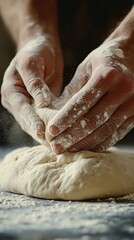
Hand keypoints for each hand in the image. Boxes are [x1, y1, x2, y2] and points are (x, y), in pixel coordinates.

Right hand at [1, 36, 62, 142]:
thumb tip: (42, 103)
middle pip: (27, 121)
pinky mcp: (38, 107)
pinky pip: (43, 119)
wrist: (41, 48)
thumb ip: (35, 83)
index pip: (21, 109)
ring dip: (46, 132)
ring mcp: (26, 105)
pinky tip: (62, 134)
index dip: (32, 121)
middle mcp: (16, 101)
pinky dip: (51, 126)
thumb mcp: (32, 62)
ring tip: (58, 144)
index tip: (42, 133)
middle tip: (53, 145)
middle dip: (39, 132)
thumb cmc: (35, 51)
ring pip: (35, 123)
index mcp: (11, 90)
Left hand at [48, 38, 133, 152]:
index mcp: (107, 75)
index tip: (51, 130)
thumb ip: (73, 90)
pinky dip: (101, 143)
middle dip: (72, 136)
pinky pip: (117, 133)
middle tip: (56, 147)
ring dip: (85, 143)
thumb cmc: (104, 60)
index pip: (83, 102)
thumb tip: (54, 112)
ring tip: (68, 150)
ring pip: (105, 130)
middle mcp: (122, 90)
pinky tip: (87, 148)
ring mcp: (132, 103)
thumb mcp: (86, 67)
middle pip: (93, 120)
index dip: (66, 118)